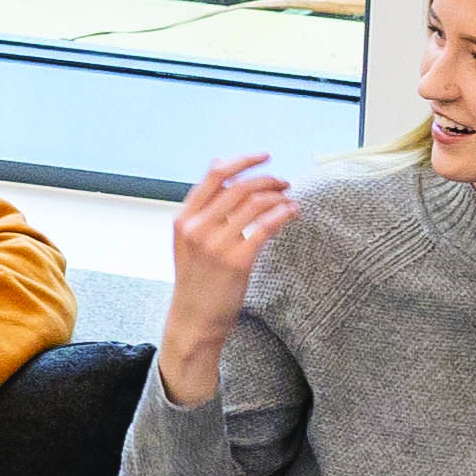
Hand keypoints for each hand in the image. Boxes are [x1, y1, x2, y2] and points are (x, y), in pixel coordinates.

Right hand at [158, 156, 294, 395]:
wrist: (194, 319)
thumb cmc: (197, 280)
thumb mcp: (189, 241)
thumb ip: (204, 208)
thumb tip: (219, 164)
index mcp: (184, 219)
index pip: (215, 176)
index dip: (243, 161)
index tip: (264, 156)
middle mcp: (197, 228)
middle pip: (240, 188)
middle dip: (268, 180)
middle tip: (284, 183)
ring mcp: (215, 245)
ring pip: (254, 204)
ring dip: (278, 197)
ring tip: (289, 200)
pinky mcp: (236, 261)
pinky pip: (265, 226)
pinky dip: (282, 214)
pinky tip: (291, 213)